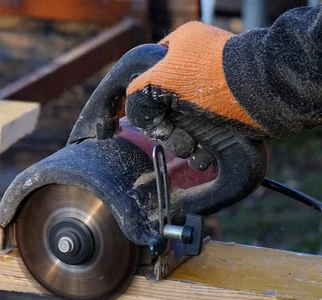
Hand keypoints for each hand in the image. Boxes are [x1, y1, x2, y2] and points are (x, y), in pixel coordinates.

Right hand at [125, 22, 265, 168]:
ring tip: (192, 146)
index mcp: (180, 46)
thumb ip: (137, 93)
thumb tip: (134, 114)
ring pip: (183, 126)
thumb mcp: (160, 79)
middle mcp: (196, 67)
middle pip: (163, 107)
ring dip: (182, 143)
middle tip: (170, 133)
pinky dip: (202, 149)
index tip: (142, 118)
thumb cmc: (211, 79)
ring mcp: (213, 91)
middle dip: (165, 128)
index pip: (146, 74)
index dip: (140, 99)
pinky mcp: (228, 113)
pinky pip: (205, 136)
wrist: (265, 95)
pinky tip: (205, 152)